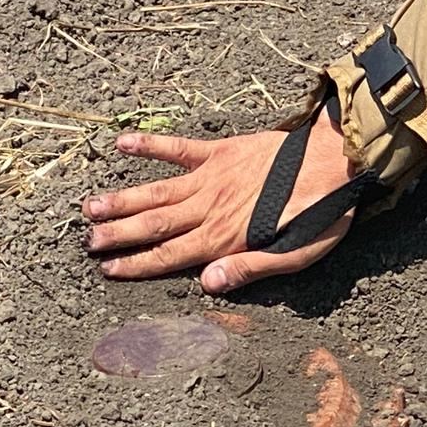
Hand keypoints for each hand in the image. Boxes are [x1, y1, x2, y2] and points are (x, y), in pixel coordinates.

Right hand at [82, 108, 355, 293]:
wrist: (338, 162)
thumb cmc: (320, 215)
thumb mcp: (295, 256)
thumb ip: (251, 269)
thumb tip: (208, 284)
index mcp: (226, 238)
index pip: (170, 255)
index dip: (136, 264)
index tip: (108, 269)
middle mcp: (210, 208)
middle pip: (154, 225)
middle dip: (118, 236)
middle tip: (88, 243)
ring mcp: (212, 177)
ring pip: (157, 192)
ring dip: (122, 200)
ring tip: (90, 207)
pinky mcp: (220, 151)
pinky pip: (177, 147)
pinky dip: (149, 145)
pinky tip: (122, 142)